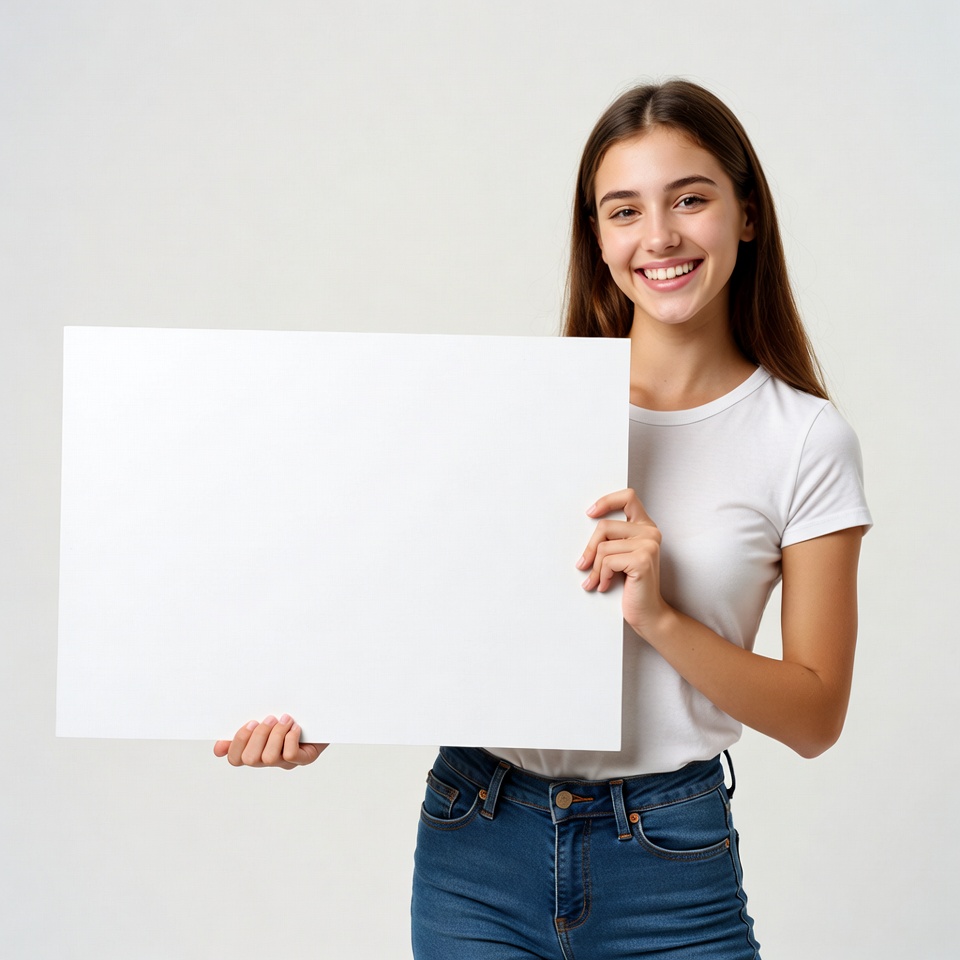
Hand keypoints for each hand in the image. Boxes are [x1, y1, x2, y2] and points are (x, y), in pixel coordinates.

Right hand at [213, 715, 327, 769]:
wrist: (325, 712)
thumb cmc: (292, 713)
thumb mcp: (265, 719)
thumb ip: (245, 731)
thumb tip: (218, 749)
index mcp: (257, 749)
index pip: (235, 759)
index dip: (237, 743)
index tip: (250, 722)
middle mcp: (270, 759)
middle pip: (250, 759)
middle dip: (257, 736)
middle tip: (268, 718)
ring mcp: (287, 762)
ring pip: (269, 758)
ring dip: (276, 734)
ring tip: (285, 719)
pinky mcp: (305, 759)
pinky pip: (290, 755)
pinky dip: (291, 738)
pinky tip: (296, 727)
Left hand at [577, 488, 668, 636]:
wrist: (647, 613)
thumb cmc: (632, 586)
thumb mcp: (620, 556)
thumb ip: (612, 539)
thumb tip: (587, 527)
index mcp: (645, 527)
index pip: (628, 498)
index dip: (606, 501)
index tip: (590, 513)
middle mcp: (650, 533)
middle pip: (604, 526)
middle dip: (590, 549)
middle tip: (583, 565)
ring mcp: (649, 545)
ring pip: (603, 547)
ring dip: (594, 568)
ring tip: (596, 581)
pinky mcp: (643, 560)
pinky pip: (607, 561)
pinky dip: (601, 576)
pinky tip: (605, 585)